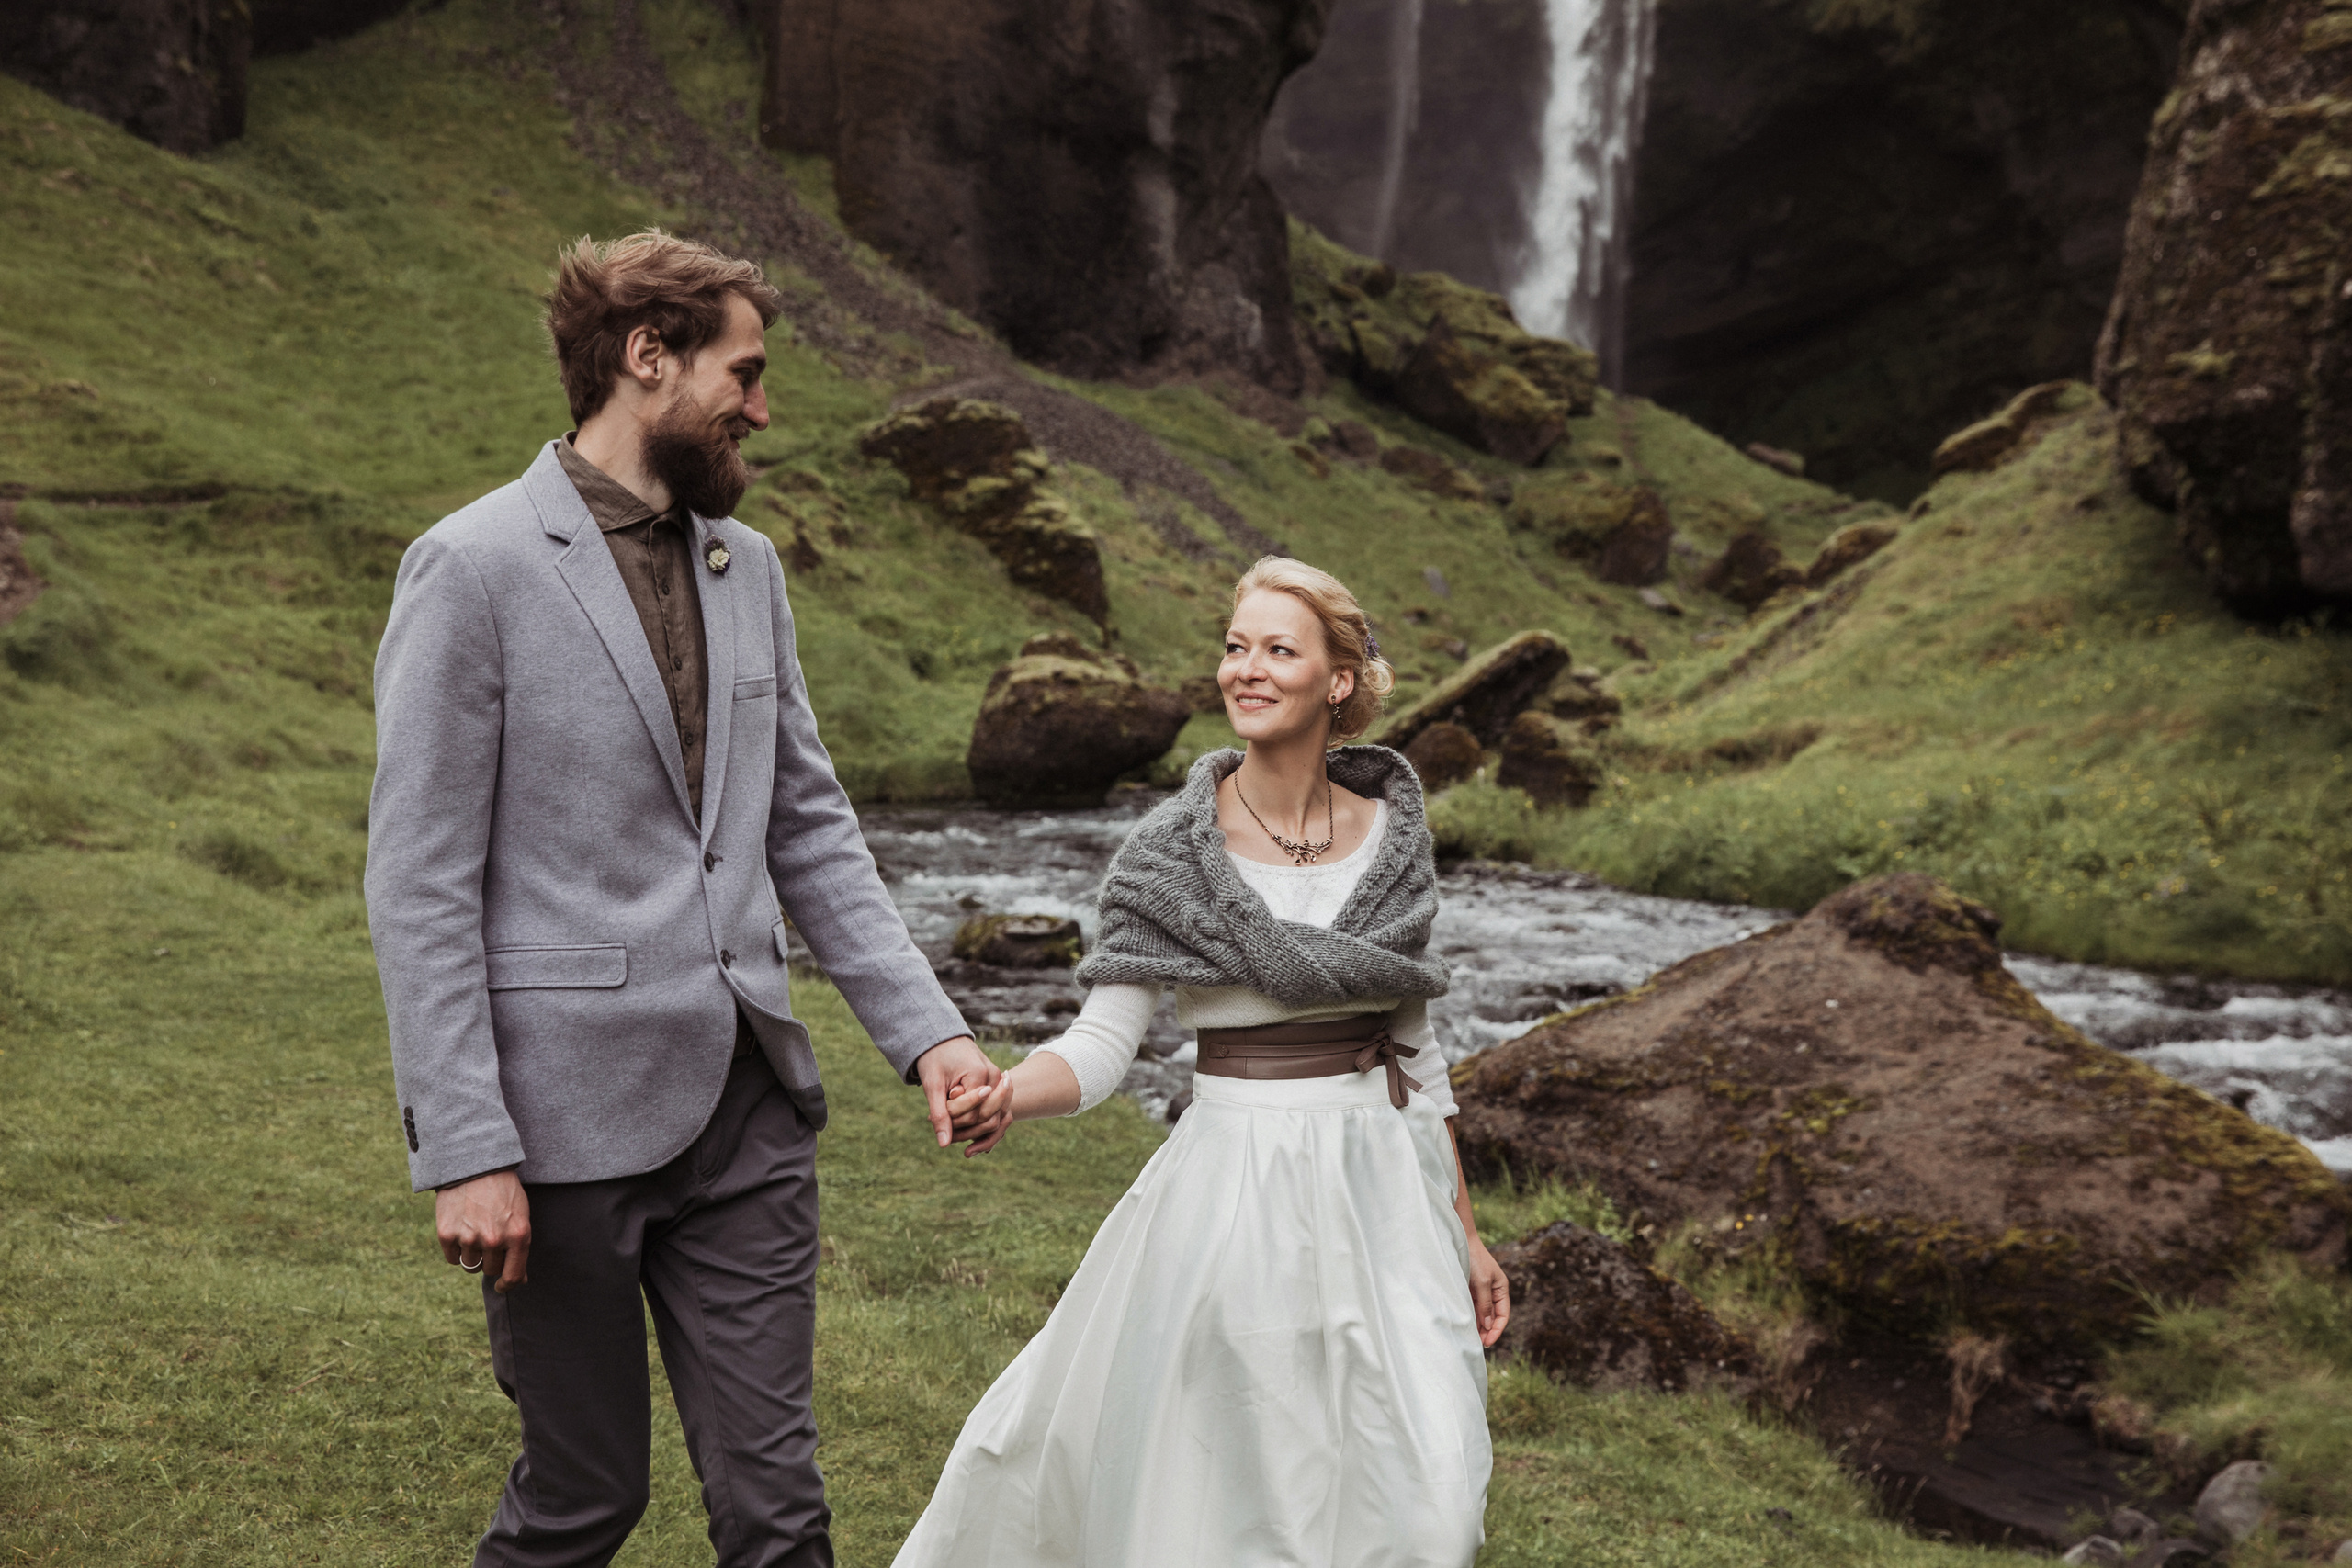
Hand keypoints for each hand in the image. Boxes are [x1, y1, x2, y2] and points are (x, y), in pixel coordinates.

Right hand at [436, 1168, 530, 1293]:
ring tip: (475, 1229)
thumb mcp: (521, 1215)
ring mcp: (469, 1238)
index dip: (508, 1284)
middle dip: (490, 1258)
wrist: (474, 1165)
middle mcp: (494, 1240)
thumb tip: (521, 1280)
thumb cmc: (503, 1191)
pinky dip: (456, 1249)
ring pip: (470, 1265)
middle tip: (488, 1236)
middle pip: (489, 1270)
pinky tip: (461, 1229)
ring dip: (473, 1253)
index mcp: (518, 1235)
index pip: (513, 1275)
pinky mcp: (447, 1234)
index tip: (502, 1285)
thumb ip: (520, 1247)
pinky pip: (453, 1258)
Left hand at [915, 1036, 1007, 1154]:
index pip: (972, 1113)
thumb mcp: (933, 1085)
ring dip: (977, 1133)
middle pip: (988, 1118)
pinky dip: (985, 1128)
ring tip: (953, 1136)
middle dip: (966, 1130)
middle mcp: (996, 1079)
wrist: (942, 1039)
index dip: (953, 1122)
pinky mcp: (997, 1088)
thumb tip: (943, 1145)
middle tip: (942, 1130)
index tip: (929, 1118)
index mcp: (981, 1074)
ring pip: (996, 1119)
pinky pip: (997, 1114)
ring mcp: (999, 1083)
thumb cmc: (935, 1059)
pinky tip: (971, 1142)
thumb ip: (940, 1114)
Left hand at [1467, 1240, 1510, 1347]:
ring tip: (1470, 1339)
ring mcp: (1481, 1291)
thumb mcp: (1482, 1282)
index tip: (1488, 1342)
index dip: (1497, 1330)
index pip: (1503, 1315)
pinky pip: (1472, 1307)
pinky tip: (1465, 1326)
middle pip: (1492, 1317)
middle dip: (1487, 1331)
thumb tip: (1489, 1325)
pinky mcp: (1469, 1289)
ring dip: (1478, 1326)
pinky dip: (1470, 1317)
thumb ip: (1486, 1304)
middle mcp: (1492, 1291)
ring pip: (1481, 1314)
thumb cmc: (1475, 1259)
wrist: (1460, 1241)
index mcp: (1501, 1289)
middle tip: (1477, 1345)